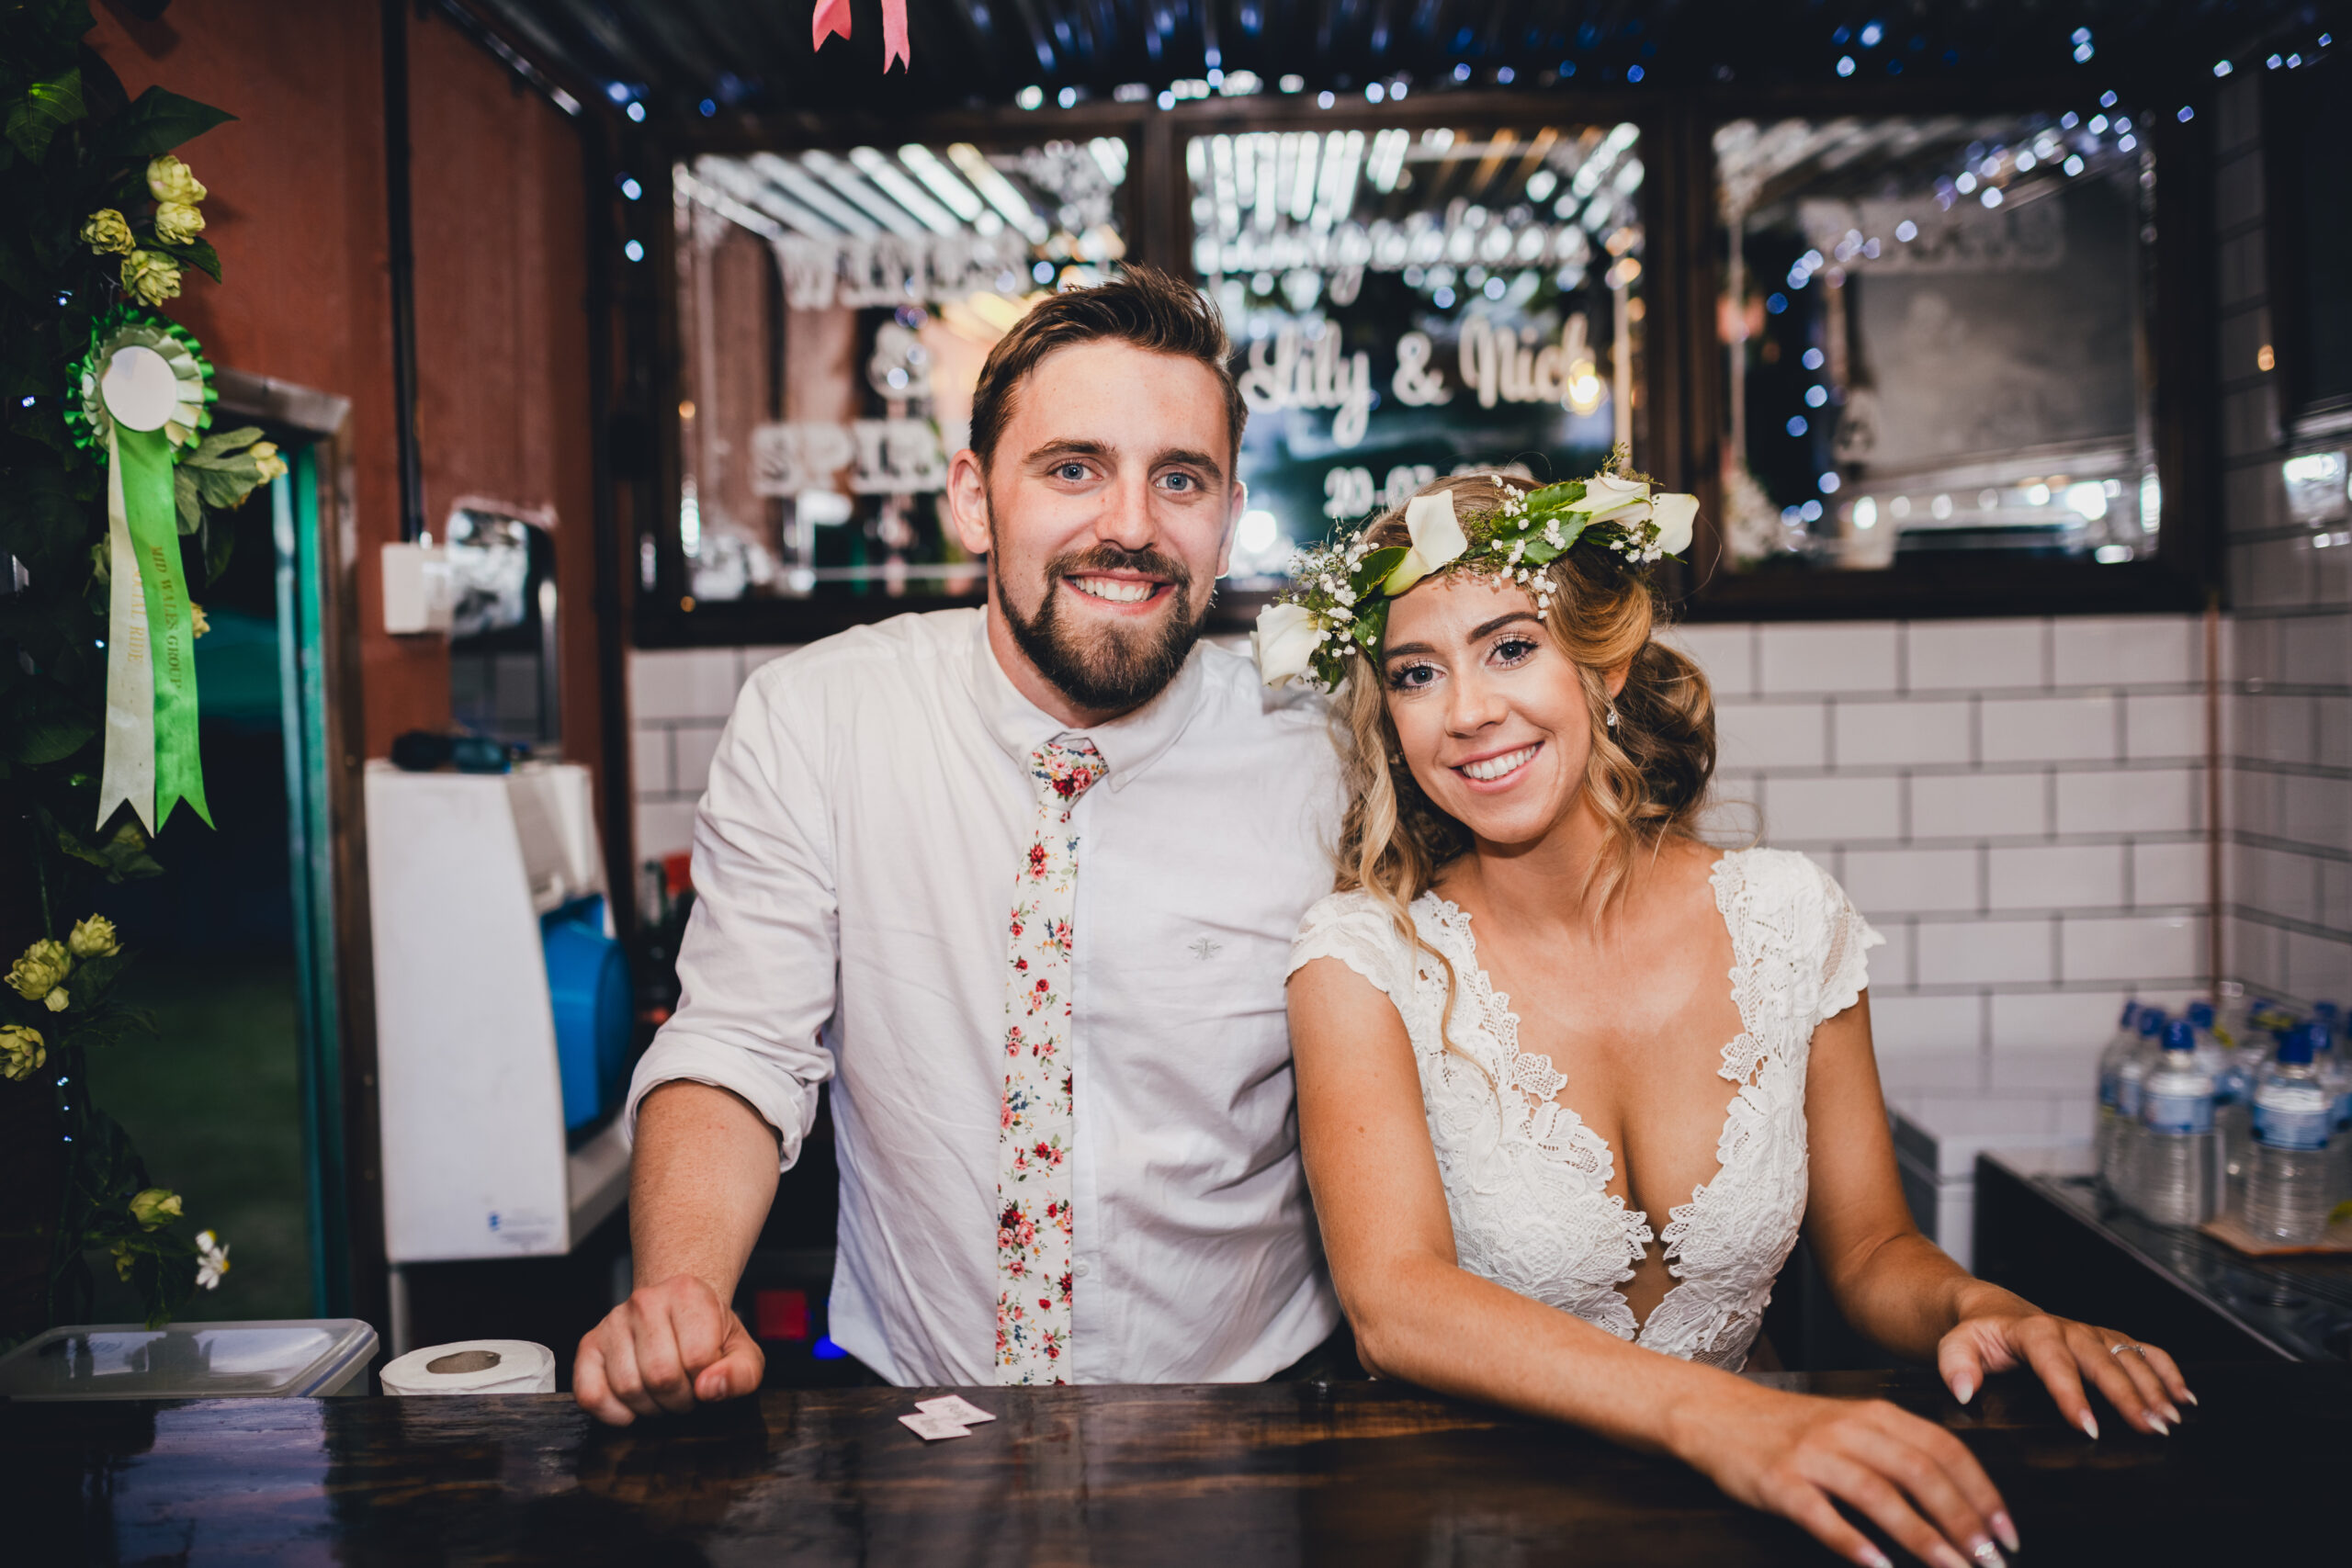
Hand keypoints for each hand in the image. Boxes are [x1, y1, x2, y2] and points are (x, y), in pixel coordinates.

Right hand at [574, 1272, 765, 1425]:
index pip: (698, 1359)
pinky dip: (613, 1413)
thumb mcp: (743, 1352)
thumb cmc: (712, 1338)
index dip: (707, 1383)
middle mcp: (645, 1300)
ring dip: (651, 1407)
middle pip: (661, 1376)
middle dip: (680, 1399)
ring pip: (628, 1388)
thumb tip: (709, 1388)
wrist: (678, 1316)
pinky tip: (632, 1408)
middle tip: (686, 1392)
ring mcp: (612, 1321)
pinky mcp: (589, 1345)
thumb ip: (741, 1373)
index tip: (707, 1377)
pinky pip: (590, 1394)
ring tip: (664, 1394)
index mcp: (688, 1293)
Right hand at [1677, 1383, 2015, 1567]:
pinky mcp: (1779, 1481)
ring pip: (1878, 1495)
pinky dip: (1853, 1542)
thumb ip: (1897, 1450)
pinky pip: (1821, 1514)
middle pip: (1919, 1473)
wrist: (1715, 1413)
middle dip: (1961, 1522)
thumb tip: (1959, 1501)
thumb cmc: (1790, 1427)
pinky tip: (1876, 1566)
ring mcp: (1812, 1455)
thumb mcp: (1849, 1423)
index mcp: (1874, 1413)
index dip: (1982, 1494)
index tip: (2006, 1534)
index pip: (1944, 1451)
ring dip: (1921, 1537)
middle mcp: (1847, 1429)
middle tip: (1988, 1562)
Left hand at [1936, 1290, 2192, 1438]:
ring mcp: (2092, 1335)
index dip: (2072, 1394)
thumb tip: (1964, 1389)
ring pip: (2130, 1357)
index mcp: (2033, 1331)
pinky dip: (2167, 1371)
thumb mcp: (1955, 1344)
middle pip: (2103, 1363)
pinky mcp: (2108, 1340)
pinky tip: (2184, 1397)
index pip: (2054, 1363)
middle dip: (2128, 1397)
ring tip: (2169, 1420)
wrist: (1990, 1312)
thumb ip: (1955, 1363)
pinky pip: (2144, 1350)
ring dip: (2153, 1388)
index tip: (2087, 1426)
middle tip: (2149, 1429)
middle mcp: (2069, 1330)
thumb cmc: (1977, 1334)